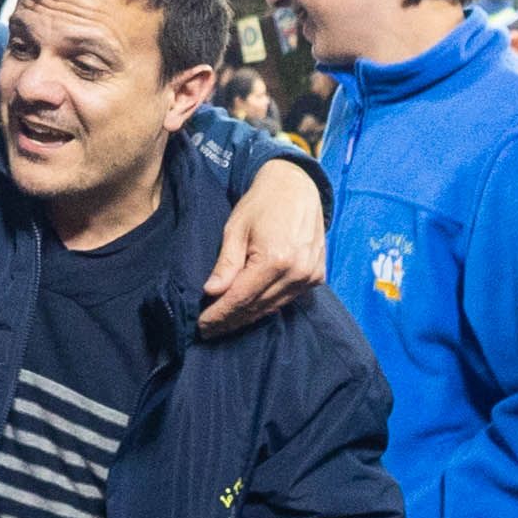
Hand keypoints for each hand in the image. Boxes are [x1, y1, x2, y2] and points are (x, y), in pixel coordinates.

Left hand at [198, 158, 326, 330]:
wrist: (297, 187)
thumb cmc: (261, 204)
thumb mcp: (235, 229)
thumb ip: (226, 263)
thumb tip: (211, 292)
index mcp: (275, 259)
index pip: (241, 298)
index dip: (219, 314)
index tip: (201, 325)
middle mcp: (297, 272)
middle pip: (257, 307)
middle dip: (230, 320)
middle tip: (208, 331)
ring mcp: (310, 276)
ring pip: (273, 307)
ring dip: (248, 317)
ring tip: (224, 325)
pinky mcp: (317, 277)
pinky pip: (287, 299)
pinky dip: (267, 306)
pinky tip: (249, 311)